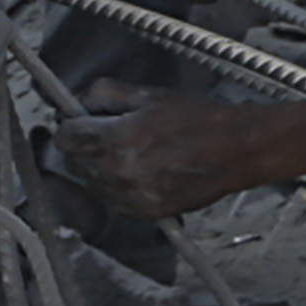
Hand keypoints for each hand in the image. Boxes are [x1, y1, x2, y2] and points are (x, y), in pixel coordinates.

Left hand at [58, 85, 263, 221]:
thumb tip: (80, 101)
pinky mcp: (148, 213)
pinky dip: (118, 189)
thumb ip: (106, 93)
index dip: (70, 126)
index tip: (78, 122)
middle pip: (76, 163)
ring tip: (127, 154)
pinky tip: (139, 172)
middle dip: (83, 148)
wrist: (239, 150)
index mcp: (116, 139)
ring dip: (100, 170)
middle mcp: (120, 172)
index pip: (66, 138)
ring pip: (93, 185)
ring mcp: (133, 196)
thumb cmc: (200, 118)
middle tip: (104, 135)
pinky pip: (115, 202)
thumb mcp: (150, 94)